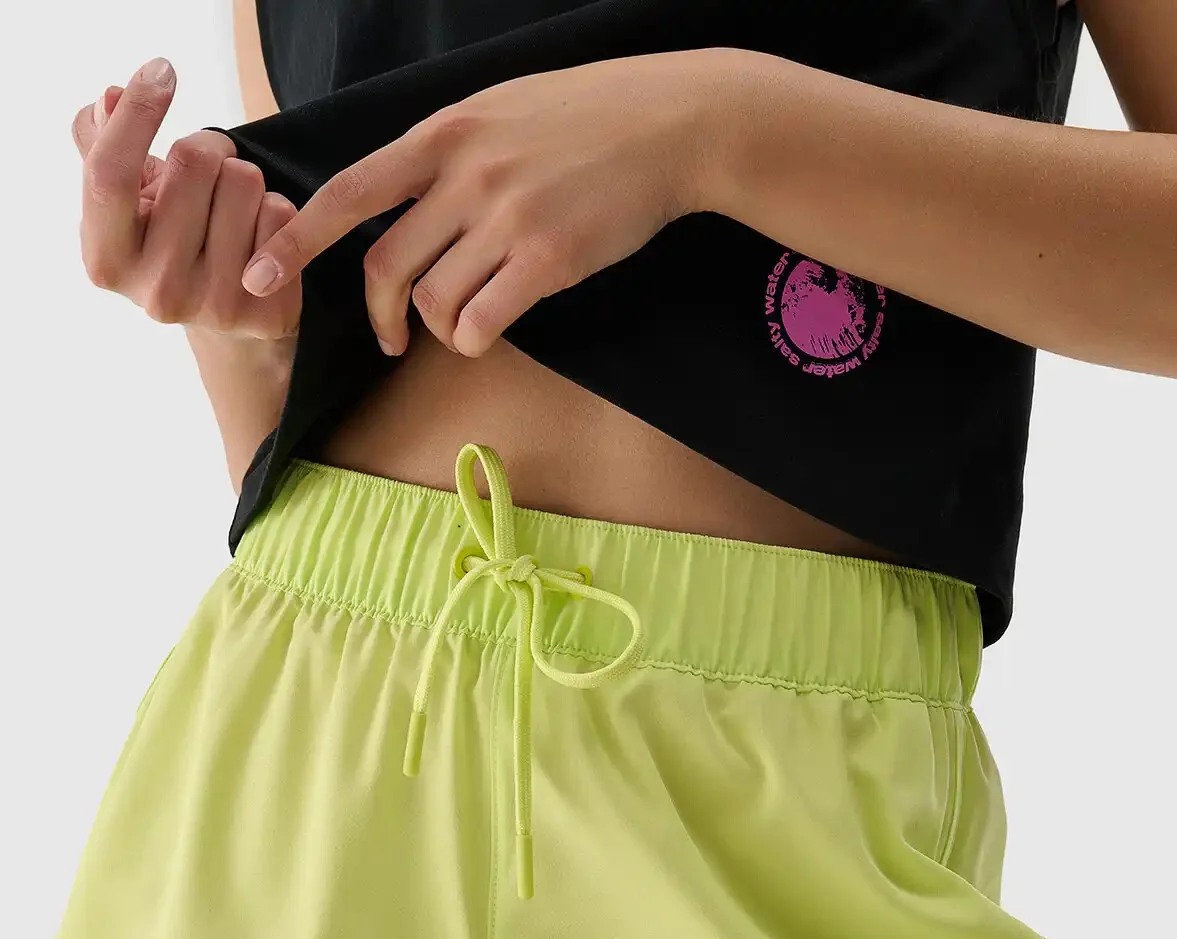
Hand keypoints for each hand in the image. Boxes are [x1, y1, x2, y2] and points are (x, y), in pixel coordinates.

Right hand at [73, 57, 302, 339]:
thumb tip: (110, 99)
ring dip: (243, 178)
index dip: (137, 114)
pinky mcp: (264, 313)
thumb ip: (102, 145)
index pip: (110, 174)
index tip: (163, 70)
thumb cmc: (169, 240)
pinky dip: (275, 207)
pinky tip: (259, 235)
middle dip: (208, 147)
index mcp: (107, 261)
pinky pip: (281, 213)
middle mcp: (156, 292)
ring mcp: (212, 307)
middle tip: (209, 172)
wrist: (226, 321)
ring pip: (244, 181)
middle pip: (193, 161)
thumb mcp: (127, 199)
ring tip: (232, 209)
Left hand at [238, 50, 716, 356]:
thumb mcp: (498, 110)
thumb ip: (445, 154)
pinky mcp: (547, 259)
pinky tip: (492, 329)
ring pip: (434, 303)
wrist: (668, 124)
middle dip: (380, 314)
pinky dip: (475, 339)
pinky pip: (481, 323)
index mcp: (443, 136)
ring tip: (466, 324)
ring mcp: (506, 218)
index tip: (258, 276)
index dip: (296, 240)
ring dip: (440, 330)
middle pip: (386, 266)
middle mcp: (465, 176)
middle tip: (392, 340)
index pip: (349, 193)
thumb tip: (401, 204)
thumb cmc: (584, 120)